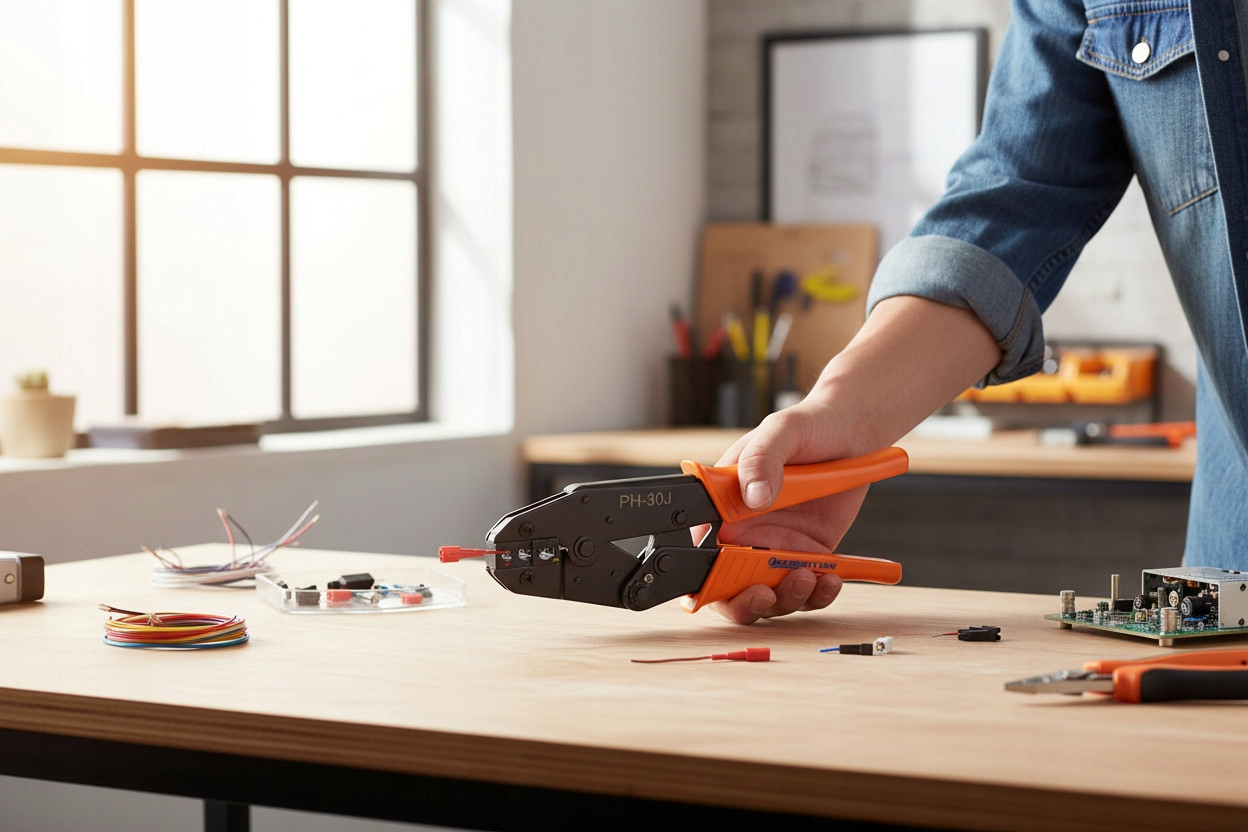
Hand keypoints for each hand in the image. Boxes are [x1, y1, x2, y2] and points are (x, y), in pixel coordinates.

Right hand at [705, 399, 865, 623]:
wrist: (854, 433)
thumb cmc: (809, 424)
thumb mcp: (781, 431)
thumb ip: (762, 460)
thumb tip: (753, 497)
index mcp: (722, 504)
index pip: (701, 550)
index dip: (706, 577)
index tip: (727, 583)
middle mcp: (744, 531)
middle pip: (730, 585)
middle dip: (745, 602)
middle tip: (766, 593)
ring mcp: (776, 546)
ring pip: (770, 594)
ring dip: (787, 599)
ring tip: (809, 579)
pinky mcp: (807, 555)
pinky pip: (806, 587)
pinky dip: (818, 594)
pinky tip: (830, 580)